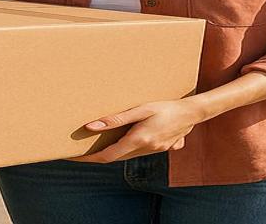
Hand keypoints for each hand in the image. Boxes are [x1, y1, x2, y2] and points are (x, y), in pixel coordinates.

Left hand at [68, 100, 207, 162]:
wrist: (192, 113)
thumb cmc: (166, 107)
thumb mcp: (141, 109)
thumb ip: (116, 119)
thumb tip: (92, 126)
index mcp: (138, 140)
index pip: (106, 156)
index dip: (88, 158)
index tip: (73, 157)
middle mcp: (145, 150)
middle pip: (115, 157)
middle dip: (97, 155)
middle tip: (80, 150)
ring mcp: (154, 151)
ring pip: (126, 156)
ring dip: (111, 152)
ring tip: (97, 144)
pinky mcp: (159, 149)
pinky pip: (136, 152)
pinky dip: (125, 149)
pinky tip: (123, 140)